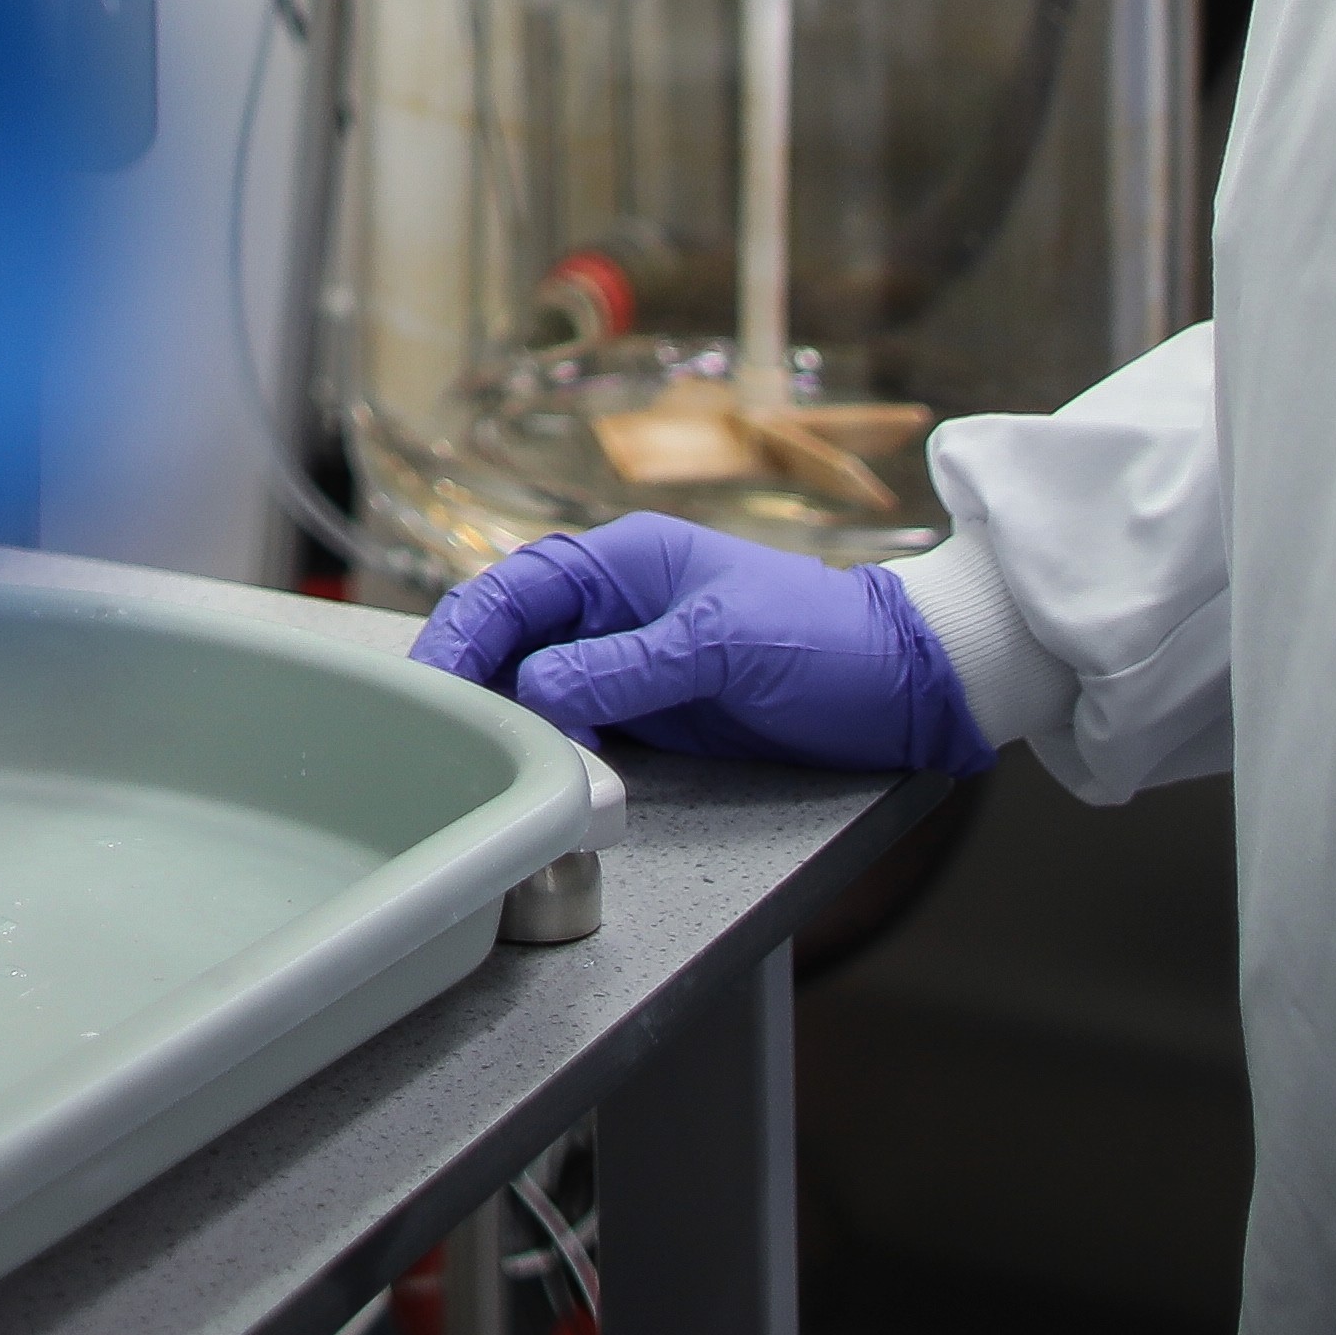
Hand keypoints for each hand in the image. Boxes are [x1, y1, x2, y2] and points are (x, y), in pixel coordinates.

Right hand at [410, 513, 987, 774]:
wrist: (905, 686)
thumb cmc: (823, 641)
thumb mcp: (721, 646)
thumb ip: (624, 668)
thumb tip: (535, 694)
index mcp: (624, 562)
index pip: (516, 587)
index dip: (466, 630)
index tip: (430, 682)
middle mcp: (616, 607)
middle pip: (514, 637)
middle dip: (473, 679)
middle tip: (438, 735)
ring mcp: (632, 661)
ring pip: (539, 687)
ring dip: (511, 719)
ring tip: (482, 761)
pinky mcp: (654, 712)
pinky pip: (581, 725)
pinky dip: (556, 747)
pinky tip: (542, 773)